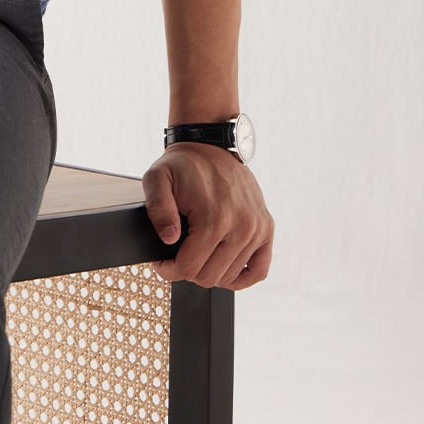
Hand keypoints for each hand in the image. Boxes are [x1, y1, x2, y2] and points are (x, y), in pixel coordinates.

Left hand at [142, 141, 273, 290]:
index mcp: (214, 218)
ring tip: (197, 250)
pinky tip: (223, 265)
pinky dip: (240, 276)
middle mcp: (241, 226)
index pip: (189, 269)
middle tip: (178, 254)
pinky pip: (258, 271)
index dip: (169, 270)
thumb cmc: (182, 165)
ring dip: (210, 269)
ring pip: (229, 277)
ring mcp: (257, 229)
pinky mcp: (266, 228)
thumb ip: (158, 208)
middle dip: (187, 270)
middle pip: (209, 278)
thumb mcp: (157, 179)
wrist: (210, 146)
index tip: (161, 262)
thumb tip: (169, 239)